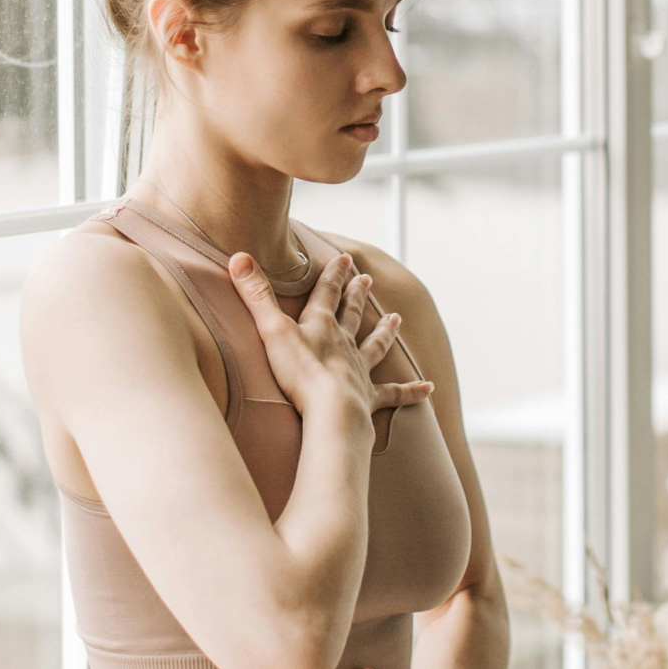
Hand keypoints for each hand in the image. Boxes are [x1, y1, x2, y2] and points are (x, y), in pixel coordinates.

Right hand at [228, 249, 433, 419]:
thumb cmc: (300, 373)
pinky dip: (411, 391)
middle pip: (353, 314)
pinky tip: (428, 388)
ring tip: (396, 319)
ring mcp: (359, 371)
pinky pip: (394, 394)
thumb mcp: (271, 329)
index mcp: (322, 326)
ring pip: (376, 347)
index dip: (334, 274)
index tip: (345, 258)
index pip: (328, 292)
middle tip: (368, 279)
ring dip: (385, 332)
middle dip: (358, 295)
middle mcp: (344, 344)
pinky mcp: (369, 398)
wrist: (331, 411)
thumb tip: (239, 256)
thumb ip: (255, 295)